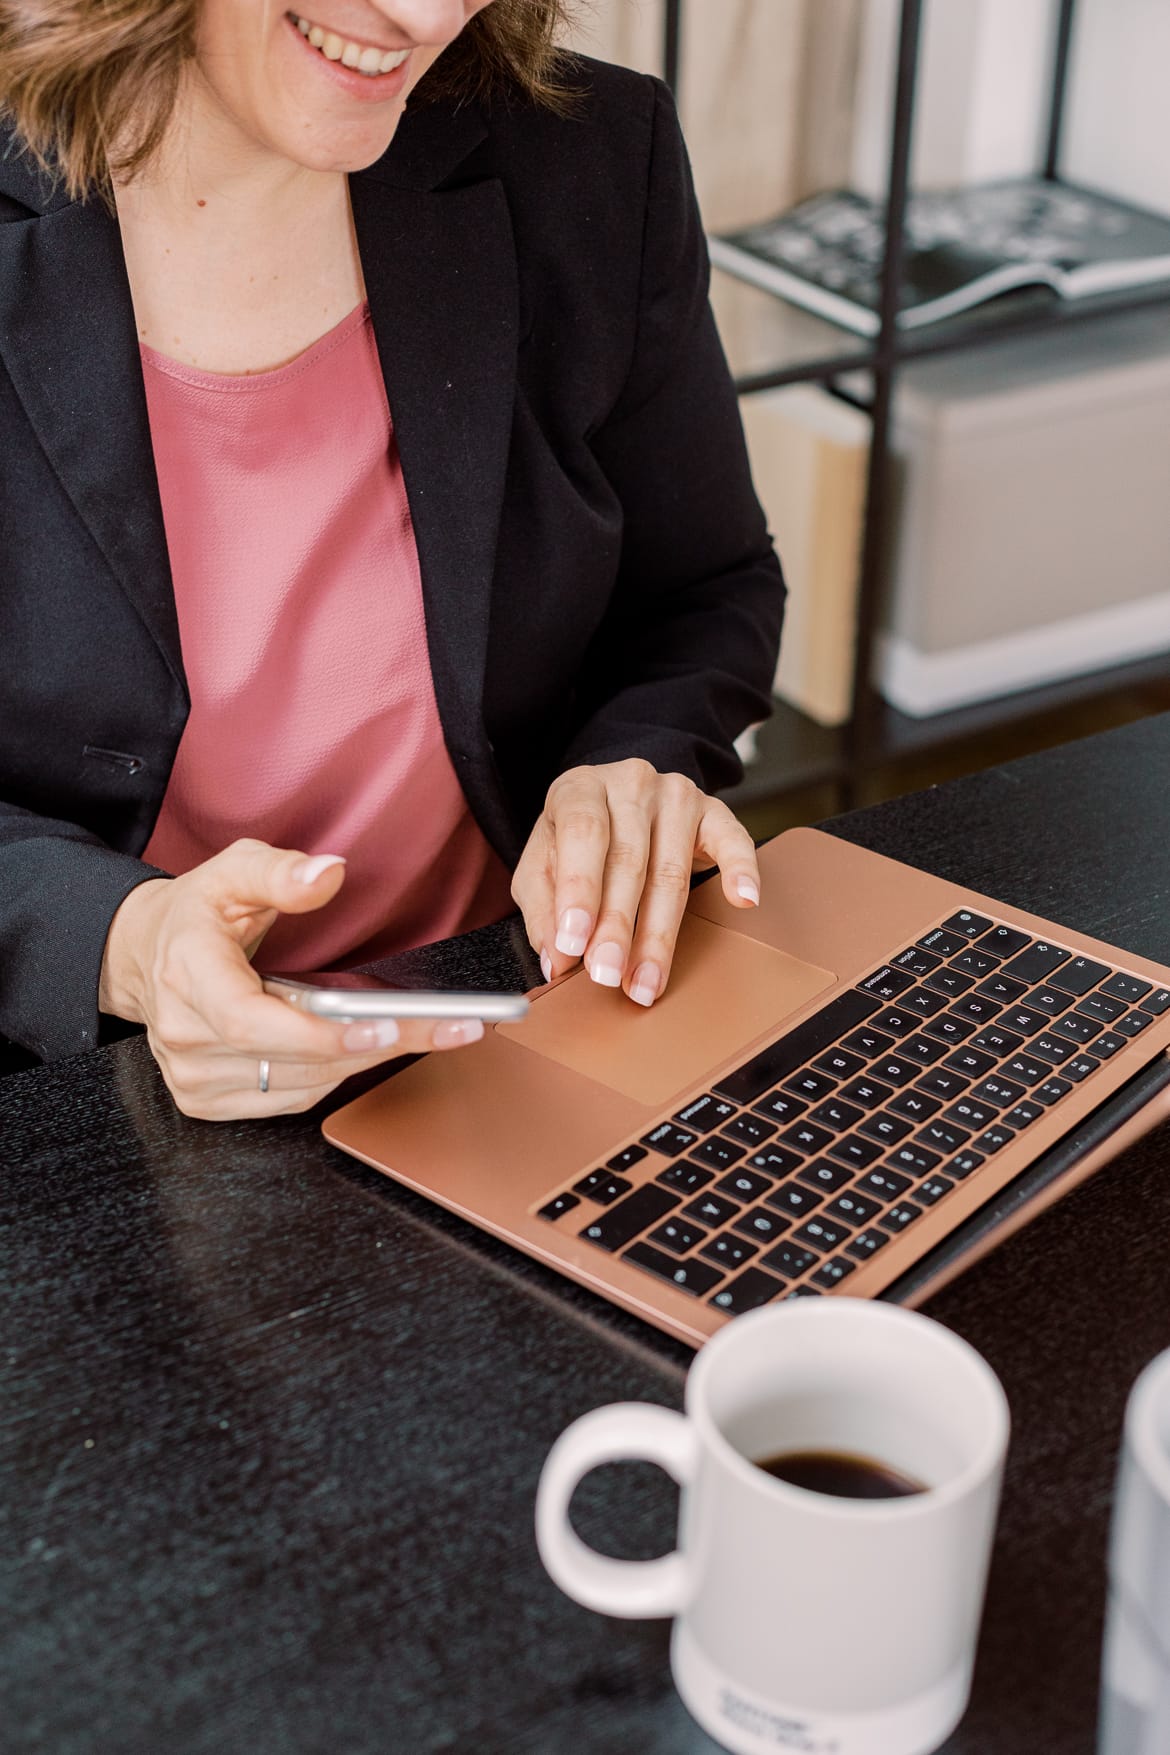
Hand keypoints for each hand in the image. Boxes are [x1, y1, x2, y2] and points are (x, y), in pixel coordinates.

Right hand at [99, 838, 485, 1119]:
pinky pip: (288, 1100)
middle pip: (291, 1059)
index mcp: (187, 972)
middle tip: (449, 1026)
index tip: (384, 1025)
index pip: (249, 1021)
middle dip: (375, 1044)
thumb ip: (281, 871)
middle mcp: (184, 1032)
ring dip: (365, 1062)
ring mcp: (192, 1074)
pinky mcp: (205, 1100)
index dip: (318, 1034)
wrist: (145, 956)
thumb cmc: (196, 913)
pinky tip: (367, 1049)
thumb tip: (327, 874)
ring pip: (299, 1085)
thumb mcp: (233, 870)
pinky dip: (334, 1077)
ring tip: (424, 1031)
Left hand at [510, 760, 759, 1004]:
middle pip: (628, 859)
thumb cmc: (578, 841)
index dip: (579, 890)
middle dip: (617, 927)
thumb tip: (557, 958)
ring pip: (671, 871)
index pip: (582, 834)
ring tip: (647, 979)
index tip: (574, 943)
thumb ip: (542, 909)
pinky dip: (741, 870)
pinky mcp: (713, 812)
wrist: (618, 800)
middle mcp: (630, 783)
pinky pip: (733, 840)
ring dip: (659, 933)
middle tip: (608, 975)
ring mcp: (676, 795)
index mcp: (579, 788)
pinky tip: (743, 900)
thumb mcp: (541, 865)